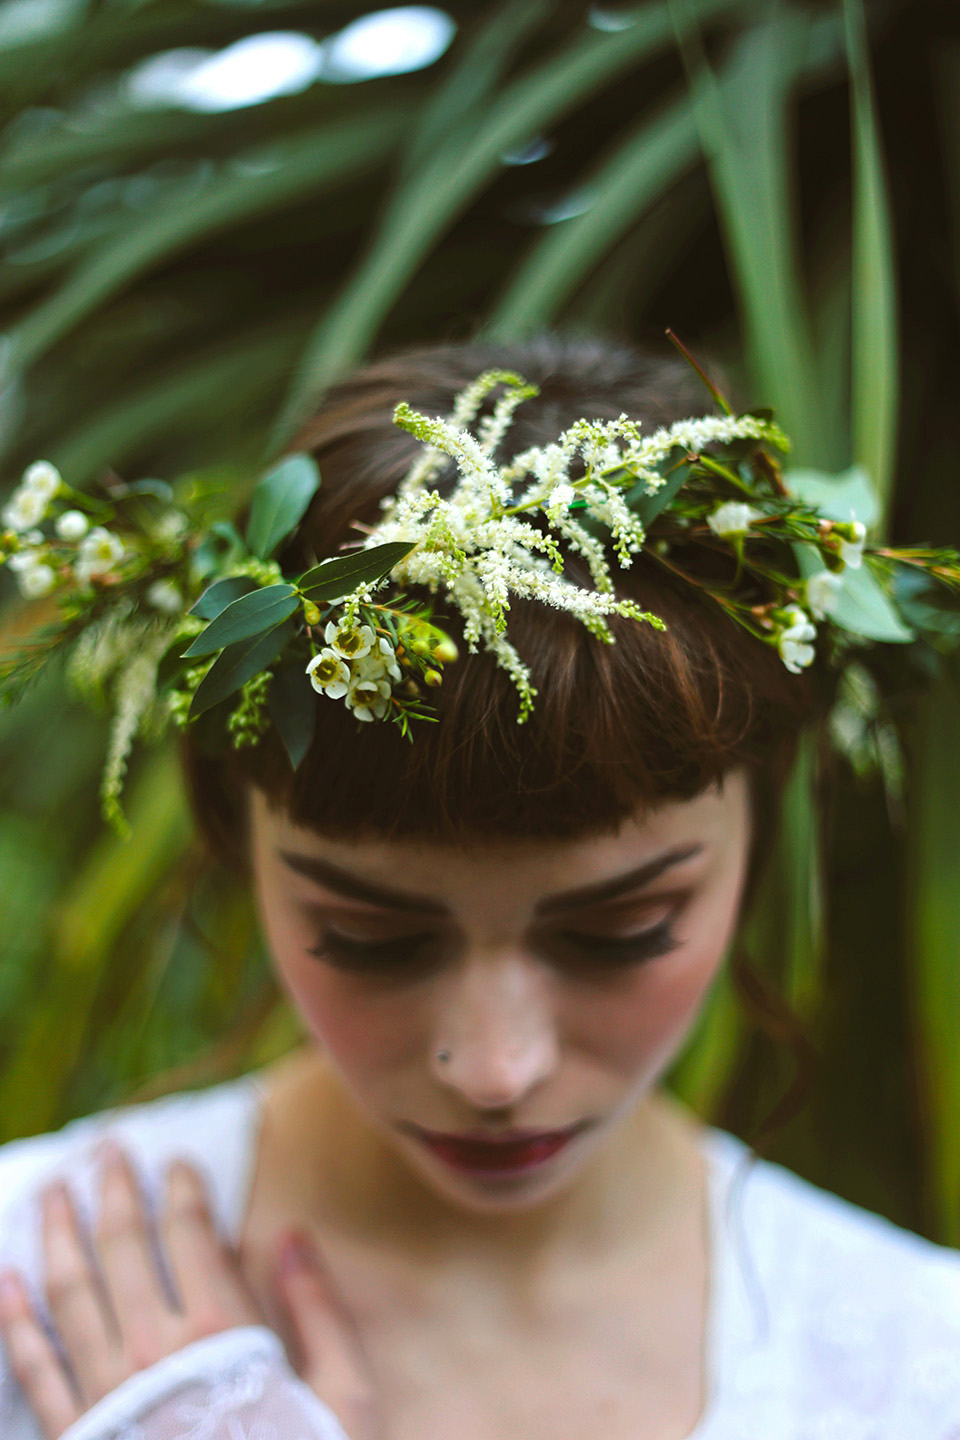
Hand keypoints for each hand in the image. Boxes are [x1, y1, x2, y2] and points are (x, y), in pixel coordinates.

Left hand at [0, 1140, 380, 1439]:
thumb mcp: (346, 1397)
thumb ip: (319, 1312)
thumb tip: (293, 1235)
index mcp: (221, 1335)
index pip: (191, 1234)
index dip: (183, 1188)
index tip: (178, 1159)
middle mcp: (155, 1354)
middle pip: (123, 1249)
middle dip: (113, 1191)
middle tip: (107, 1148)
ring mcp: (107, 1395)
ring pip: (69, 1294)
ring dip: (57, 1234)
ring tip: (51, 1190)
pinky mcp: (75, 1435)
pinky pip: (36, 1368)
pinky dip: (16, 1320)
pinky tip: (7, 1280)